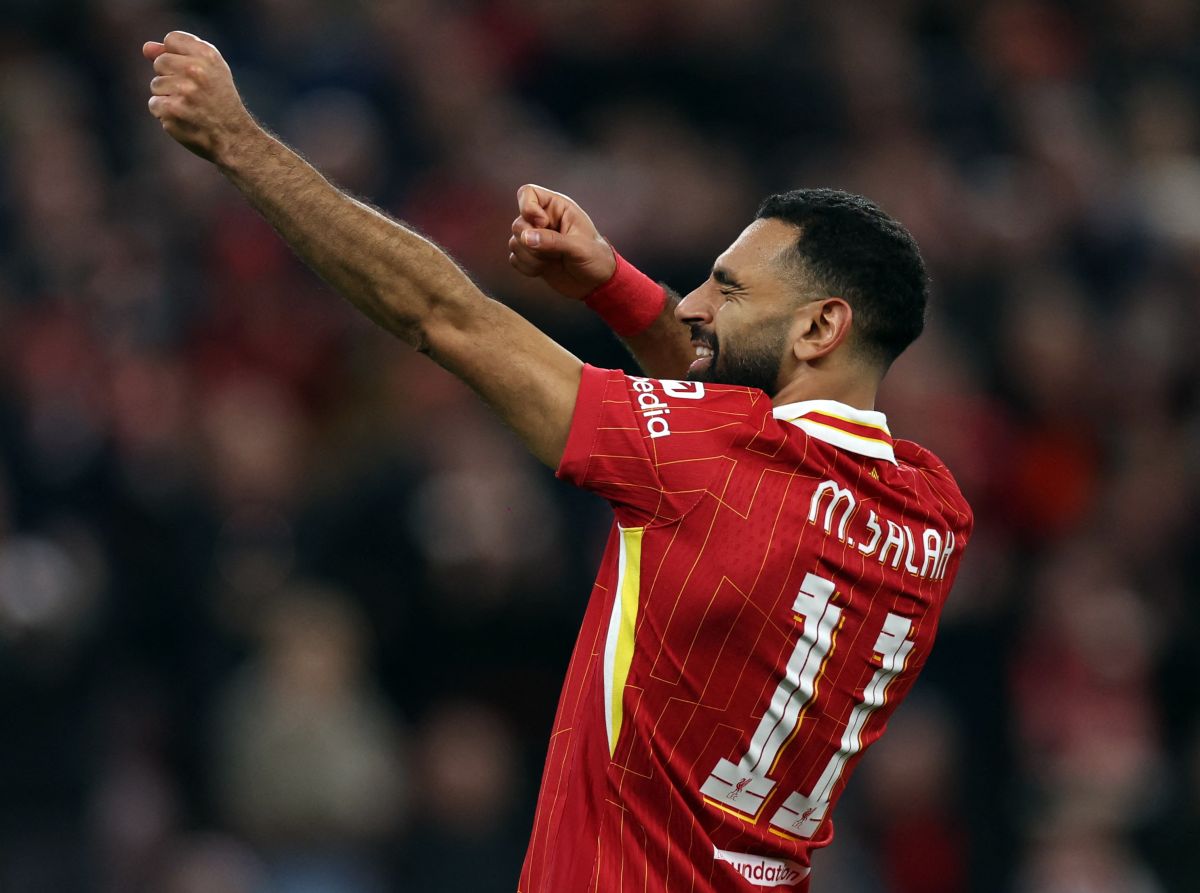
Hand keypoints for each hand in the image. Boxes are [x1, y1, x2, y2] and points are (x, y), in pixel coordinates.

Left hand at [143, 31, 256, 164]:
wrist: (234, 137)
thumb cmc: (220, 102)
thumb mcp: (210, 71)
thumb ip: (179, 55)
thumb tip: (146, 48)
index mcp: (208, 55)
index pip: (172, 40)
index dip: (176, 55)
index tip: (191, 72)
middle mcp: (195, 70)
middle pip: (160, 62)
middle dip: (170, 77)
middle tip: (193, 94)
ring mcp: (183, 90)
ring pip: (156, 84)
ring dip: (168, 97)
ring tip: (190, 108)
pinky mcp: (172, 110)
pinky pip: (154, 104)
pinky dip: (166, 114)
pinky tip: (184, 119)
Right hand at [508, 185, 616, 300]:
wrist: (595, 283)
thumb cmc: (595, 258)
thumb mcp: (579, 247)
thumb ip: (553, 241)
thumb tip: (525, 238)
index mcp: (557, 208)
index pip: (527, 193)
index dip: (528, 209)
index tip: (543, 224)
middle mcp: (543, 221)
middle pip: (518, 223)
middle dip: (531, 242)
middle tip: (553, 252)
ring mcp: (535, 239)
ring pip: (514, 243)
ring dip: (531, 258)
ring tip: (553, 262)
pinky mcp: (530, 257)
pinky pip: (515, 259)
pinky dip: (527, 267)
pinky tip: (544, 270)